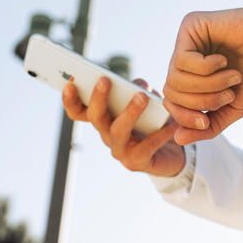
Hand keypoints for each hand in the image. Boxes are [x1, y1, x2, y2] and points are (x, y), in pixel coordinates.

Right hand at [62, 76, 186, 176]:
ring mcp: (119, 150)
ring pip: (118, 131)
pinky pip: (147, 146)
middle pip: (95, 117)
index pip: (78, 111)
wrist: (171, 154)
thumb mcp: (146, 101)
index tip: (71, 81)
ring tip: (142, 97)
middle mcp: (106, 134)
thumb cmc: (154, 123)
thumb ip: (139, 90)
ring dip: (129, 112)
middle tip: (105, 80)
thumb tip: (139, 84)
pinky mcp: (136, 162)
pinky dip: (160, 133)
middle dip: (98, 98)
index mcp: (104, 118)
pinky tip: (172, 122)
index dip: (70, 99)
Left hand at [163, 0, 242, 144]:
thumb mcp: (234, 107)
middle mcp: (186, 57)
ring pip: (175, 78)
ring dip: (209, 85)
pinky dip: (207, 67)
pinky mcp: (190, 25)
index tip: (206, 121)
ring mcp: (187, 40)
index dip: (186, 117)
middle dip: (202, 101)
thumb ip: (208, 126)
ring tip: (232, 76)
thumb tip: (177, 139)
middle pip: (172, 92)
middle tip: (229, 93)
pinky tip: (224, 59)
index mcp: (194, 75)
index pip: (172, 102)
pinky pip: (182, 60)